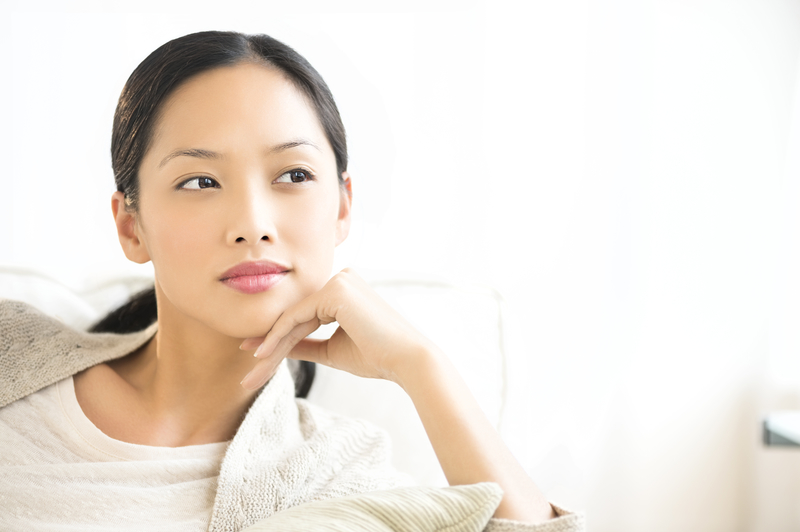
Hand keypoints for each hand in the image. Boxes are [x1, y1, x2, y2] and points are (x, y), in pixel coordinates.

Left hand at [239, 268, 438, 389]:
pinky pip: (298, 316)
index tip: (256, 355)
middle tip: (249, 371)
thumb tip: (278, 348)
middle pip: (296, 315)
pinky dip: (279, 336)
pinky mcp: (335, 291)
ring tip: (253, 370)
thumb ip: (305, 344)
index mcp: (344, 289)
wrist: (405, 360)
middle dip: (271, 344)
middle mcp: (341, 278)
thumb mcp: (332, 349)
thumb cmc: (376, 356)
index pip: (303, 314)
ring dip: (271, 345)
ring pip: (293, 316)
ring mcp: (338, 281)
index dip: (278, 336)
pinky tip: (263, 354)